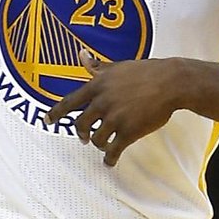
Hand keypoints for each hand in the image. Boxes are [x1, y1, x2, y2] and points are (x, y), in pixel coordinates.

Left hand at [45, 51, 184, 166]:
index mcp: (97, 86)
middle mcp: (102, 102)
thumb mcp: (117, 66)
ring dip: (98, 144)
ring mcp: (115, 118)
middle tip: (84, 138)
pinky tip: (110, 162)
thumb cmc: (146, 72)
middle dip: (80, 133)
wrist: (171, 82)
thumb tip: (81, 55)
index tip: (48, 120)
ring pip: (96, 139)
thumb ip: (96, 66)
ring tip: (104, 145)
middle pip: (80, 124)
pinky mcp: (129, 132)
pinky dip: (109, 159)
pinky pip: (113, 151)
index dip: (56, 113)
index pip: (69, 102)